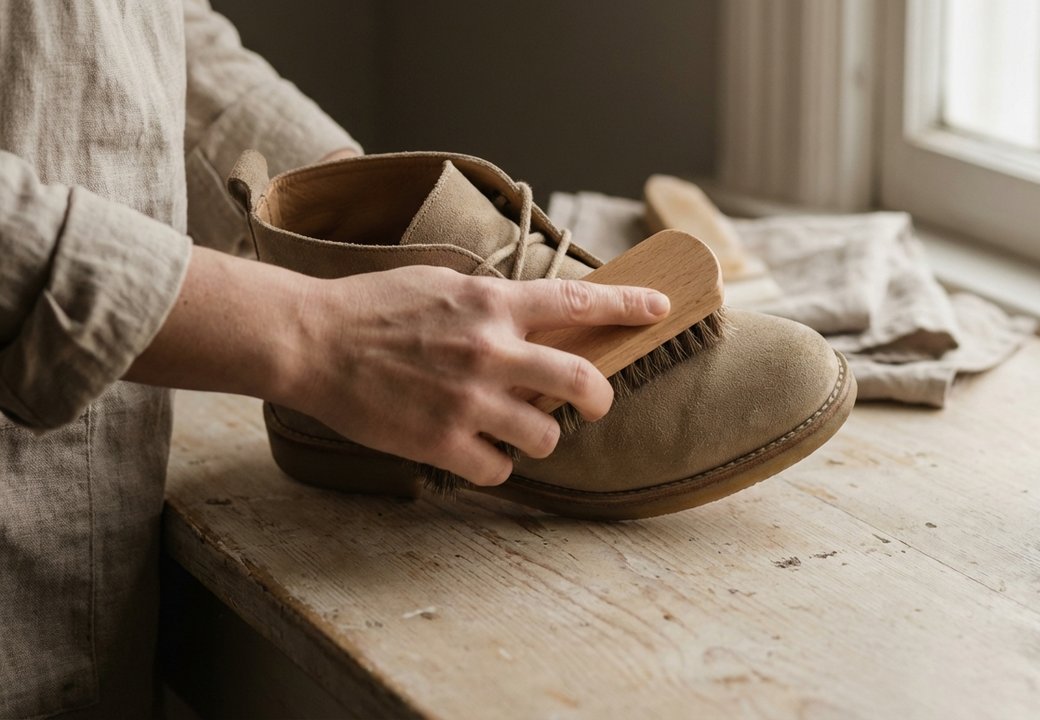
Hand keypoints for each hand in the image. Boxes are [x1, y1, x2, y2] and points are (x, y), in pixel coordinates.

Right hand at [283, 266, 669, 485]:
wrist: (311, 340)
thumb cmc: (372, 306)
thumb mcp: (440, 283)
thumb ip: (491, 301)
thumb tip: (530, 314)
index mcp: (491, 304)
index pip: (578, 301)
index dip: (627, 306)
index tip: (659, 308)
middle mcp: (490, 350)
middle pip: (580, 379)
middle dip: (600, 397)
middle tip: (596, 403)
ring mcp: (468, 399)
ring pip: (545, 434)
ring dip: (542, 436)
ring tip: (518, 429)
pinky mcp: (441, 441)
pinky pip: (497, 468)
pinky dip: (496, 463)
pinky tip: (478, 451)